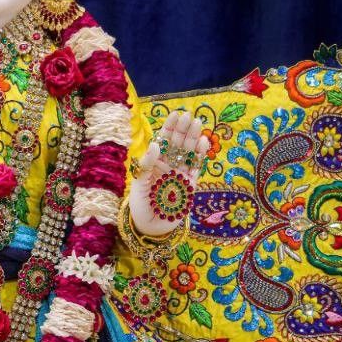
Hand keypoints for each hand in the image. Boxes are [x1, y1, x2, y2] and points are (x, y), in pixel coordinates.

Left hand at [129, 109, 208, 237]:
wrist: (150, 227)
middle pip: (178, 143)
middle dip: (183, 129)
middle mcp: (168, 165)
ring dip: (193, 138)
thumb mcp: (138, 183)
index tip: (175, 114)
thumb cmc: (140, 205)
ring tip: (197, 124)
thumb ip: (146, 164)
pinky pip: (196, 167)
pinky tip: (202, 142)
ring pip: (188, 152)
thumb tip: (156, 144)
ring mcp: (180, 174)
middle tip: (189, 116)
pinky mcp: (190, 184)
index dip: (169, 128)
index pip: (163, 141)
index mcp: (154, 162)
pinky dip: (200, 155)